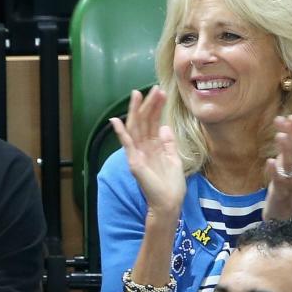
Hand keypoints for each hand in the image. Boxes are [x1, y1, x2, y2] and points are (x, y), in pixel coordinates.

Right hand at [110, 87, 185, 218]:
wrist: (169, 203)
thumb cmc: (171, 185)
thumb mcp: (174, 159)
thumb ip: (168, 143)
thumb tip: (164, 127)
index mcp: (153, 147)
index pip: (153, 122)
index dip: (156, 108)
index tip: (161, 93)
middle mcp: (143, 148)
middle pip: (144, 121)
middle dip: (148, 104)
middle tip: (153, 88)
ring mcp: (137, 154)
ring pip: (135, 128)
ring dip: (136, 111)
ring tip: (137, 94)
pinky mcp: (134, 162)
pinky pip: (126, 144)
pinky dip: (121, 133)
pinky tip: (117, 121)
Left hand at [263, 115, 291, 219]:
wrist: (282, 224)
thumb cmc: (281, 197)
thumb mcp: (282, 173)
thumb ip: (284, 156)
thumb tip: (284, 135)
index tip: (291, 115)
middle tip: (285, 118)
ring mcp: (289, 186)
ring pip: (290, 166)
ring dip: (286, 150)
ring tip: (279, 135)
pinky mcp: (281, 197)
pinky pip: (279, 184)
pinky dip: (276, 172)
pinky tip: (270, 162)